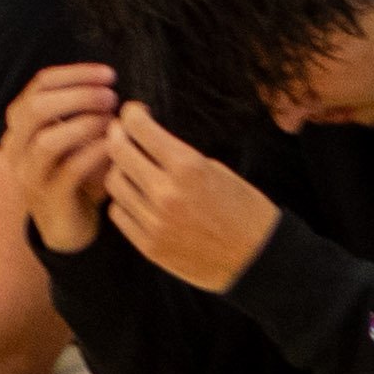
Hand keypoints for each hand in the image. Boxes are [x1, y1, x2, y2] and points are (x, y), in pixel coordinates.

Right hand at [12, 60, 120, 253]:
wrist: (68, 226)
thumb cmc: (78, 175)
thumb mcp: (78, 138)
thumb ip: (89, 113)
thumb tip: (124, 94)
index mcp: (22, 124)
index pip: (40, 85)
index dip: (75, 74)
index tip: (109, 75)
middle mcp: (18, 147)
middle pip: (36, 108)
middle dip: (78, 96)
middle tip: (111, 97)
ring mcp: (30, 174)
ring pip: (47, 141)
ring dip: (83, 124)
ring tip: (112, 121)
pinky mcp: (50, 198)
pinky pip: (70, 170)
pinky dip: (94, 153)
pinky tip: (113, 146)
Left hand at [102, 103, 281, 293]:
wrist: (258, 260)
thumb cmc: (245, 210)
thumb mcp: (217, 170)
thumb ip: (177, 155)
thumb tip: (147, 140)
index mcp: (187, 167)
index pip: (139, 128)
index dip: (131, 114)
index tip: (134, 113)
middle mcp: (166, 193)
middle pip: (117, 151)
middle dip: (117, 135)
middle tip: (123, 133)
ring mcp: (155, 223)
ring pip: (114, 183)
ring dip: (120, 170)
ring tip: (133, 168)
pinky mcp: (150, 247)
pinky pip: (119, 214)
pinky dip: (124, 201)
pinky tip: (137, 197)